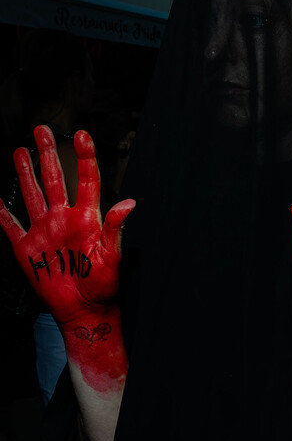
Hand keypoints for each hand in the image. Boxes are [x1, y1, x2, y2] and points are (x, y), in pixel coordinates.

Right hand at [0, 126, 132, 324]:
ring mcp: (43, 231)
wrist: (84, 309)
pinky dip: (0, 211)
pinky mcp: (26, 247)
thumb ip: (115, 228)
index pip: (87, 180)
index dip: (84, 157)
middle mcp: (63, 219)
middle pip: (55, 179)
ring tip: (20, 150)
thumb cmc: (104, 284)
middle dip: (48, 154)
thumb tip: (129, 203)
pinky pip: (9, 225)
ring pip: (32, 194)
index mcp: (87, 218)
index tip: (82, 135)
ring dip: (26, 172)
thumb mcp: (113, 256)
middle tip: (42, 130)